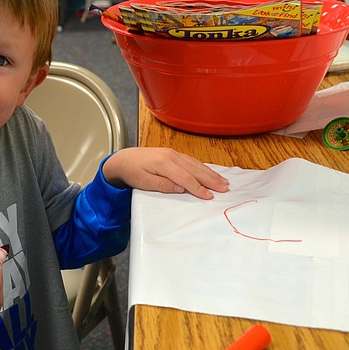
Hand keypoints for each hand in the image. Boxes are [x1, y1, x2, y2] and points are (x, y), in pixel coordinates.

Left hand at [102, 147, 229, 199]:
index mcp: (164, 163)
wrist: (123, 158)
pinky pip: (191, 160)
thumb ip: (163, 185)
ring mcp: (173, 153)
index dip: (198, 188)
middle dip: (211, 179)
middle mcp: (171, 156)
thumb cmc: (132, 172)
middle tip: (225, 188)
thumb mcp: (144, 182)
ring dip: (210, 173)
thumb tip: (181, 188)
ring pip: (195, 164)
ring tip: (222, 181)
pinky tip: (209, 172)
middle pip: (195, 169)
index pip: (185, 178)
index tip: (209, 196)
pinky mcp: (173, 154)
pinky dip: (202, 167)